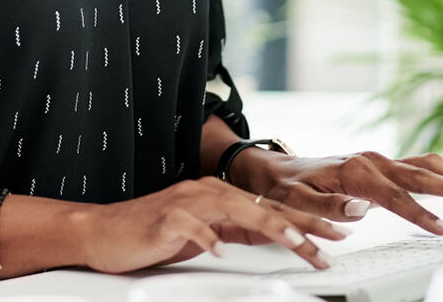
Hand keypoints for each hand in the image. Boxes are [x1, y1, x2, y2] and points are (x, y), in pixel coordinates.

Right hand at [75, 177, 347, 273]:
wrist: (106, 230)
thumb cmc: (154, 232)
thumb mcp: (205, 232)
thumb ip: (235, 229)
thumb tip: (273, 235)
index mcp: (220, 196)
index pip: (271, 209)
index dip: (306, 220)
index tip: (336, 233)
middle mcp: (209, 192)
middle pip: (263, 207)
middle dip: (302, 223)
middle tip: (333, 237)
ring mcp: (187, 201)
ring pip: (235, 210)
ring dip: (267, 225)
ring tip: (293, 241)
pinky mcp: (166, 216)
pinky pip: (192, 225)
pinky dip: (207, 237)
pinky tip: (220, 250)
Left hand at [229, 149, 442, 234]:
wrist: (273, 167)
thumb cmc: (283, 185)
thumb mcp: (294, 199)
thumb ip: (325, 206)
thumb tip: (358, 211)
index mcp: (353, 171)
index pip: (395, 197)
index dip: (420, 214)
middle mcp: (369, 161)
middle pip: (418, 175)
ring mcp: (374, 160)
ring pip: (421, 165)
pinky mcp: (377, 165)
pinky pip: (414, 166)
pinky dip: (438, 174)